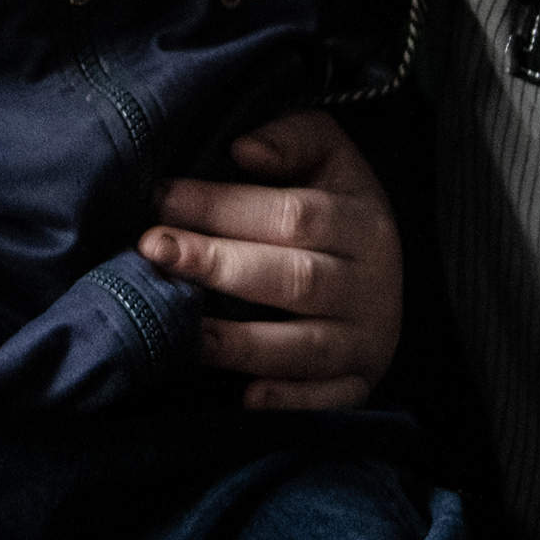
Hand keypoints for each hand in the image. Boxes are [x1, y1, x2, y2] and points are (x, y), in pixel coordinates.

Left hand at [138, 109, 403, 409]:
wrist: (386, 273)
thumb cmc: (335, 204)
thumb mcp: (329, 155)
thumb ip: (291, 137)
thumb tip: (244, 150)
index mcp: (363, 221)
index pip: (291, 215)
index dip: (223, 206)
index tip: (161, 198)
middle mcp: (371, 284)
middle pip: (293, 278)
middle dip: (217, 264)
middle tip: (153, 250)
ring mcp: (367, 340)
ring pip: (304, 345)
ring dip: (240, 342)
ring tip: (181, 329)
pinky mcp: (359, 383)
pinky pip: (328, 400)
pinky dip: (290, 401)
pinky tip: (248, 398)